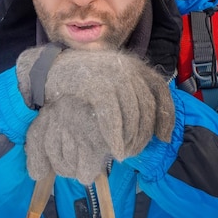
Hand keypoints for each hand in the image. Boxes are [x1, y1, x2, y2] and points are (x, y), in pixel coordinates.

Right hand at [18, 47, 174, 182]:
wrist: (51, 69)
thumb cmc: (81, 79)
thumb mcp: (110, 80)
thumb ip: (130, 92)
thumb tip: (155, 121)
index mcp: (133, 64)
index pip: (160, 89)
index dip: (166, 115)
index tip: (164, 137)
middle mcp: (127, 66)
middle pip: (147, 106)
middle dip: (144, 133)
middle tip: (136, 150)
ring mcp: (112, 75)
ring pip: (133, 113)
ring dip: (132, 138)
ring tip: (125, 152)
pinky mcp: (97, 86)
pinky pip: (113, 116)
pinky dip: (116, 136)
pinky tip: (115, 149)